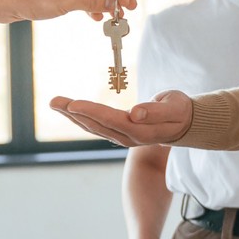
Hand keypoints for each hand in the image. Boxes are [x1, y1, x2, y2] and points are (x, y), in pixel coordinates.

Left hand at [49, 90, 193, 146]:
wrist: (185, 125)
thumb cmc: (180, 111)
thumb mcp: (175, 107)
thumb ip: (156, 111)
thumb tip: (135, 113)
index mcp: (141, 131)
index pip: (112, 120)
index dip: (91, 112)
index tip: (73, 104)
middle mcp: (128, 137)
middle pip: (96, 125)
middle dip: (73, 113)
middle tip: (53, 101)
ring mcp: (122, 137)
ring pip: (93, 127)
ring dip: (72, 116)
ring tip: (55, 103)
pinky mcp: (119, 134)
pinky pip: (96, 126)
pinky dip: (81, 118)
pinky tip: (69, 111)